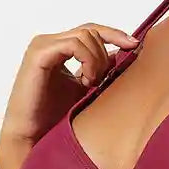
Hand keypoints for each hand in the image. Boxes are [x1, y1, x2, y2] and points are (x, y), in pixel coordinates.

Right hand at [0, 23, 140, 153]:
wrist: (33, 137)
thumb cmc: (54, 117)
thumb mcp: (86, 88)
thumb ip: (99, 69)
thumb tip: (123, 53)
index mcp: (58, 48)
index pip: (90, 31)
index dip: (114, 34)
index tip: (134, 45)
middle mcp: (49, 43)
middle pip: (91, 31)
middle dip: (105, 53)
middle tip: (102, 80)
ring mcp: (42, 46)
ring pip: (85, 35)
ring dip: (97, 60)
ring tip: (92, 83)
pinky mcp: (39, 54)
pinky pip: (74, 45)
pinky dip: (88, 60)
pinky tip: (87, 80)